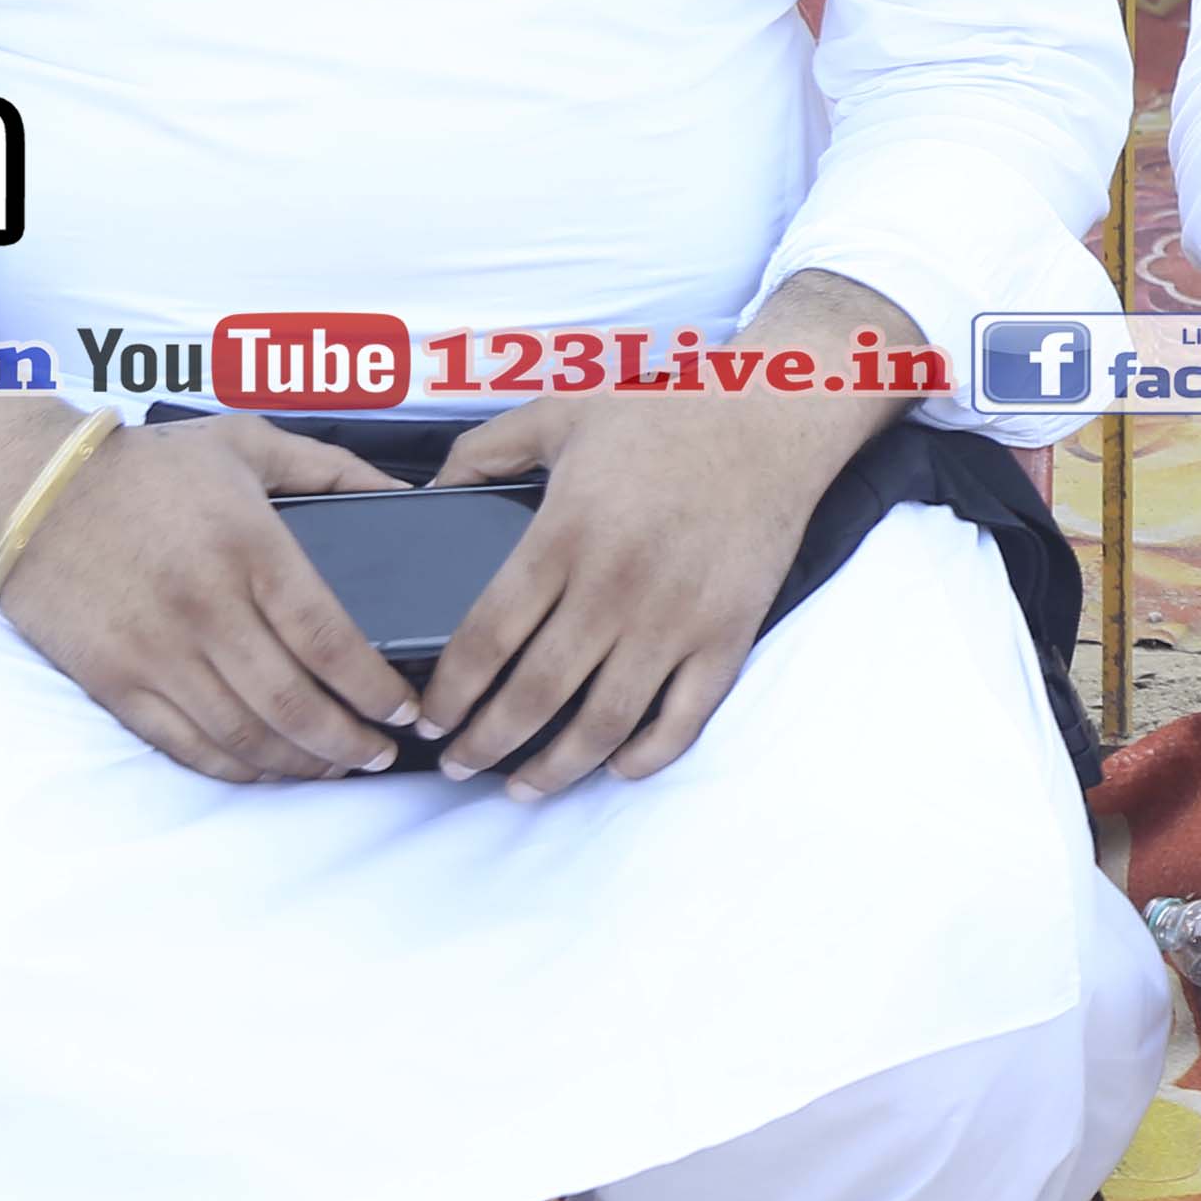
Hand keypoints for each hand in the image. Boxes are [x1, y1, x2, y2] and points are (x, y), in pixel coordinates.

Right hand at [0, 410, 429, 781]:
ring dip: (298, 763)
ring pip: (242, 735)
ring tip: (336, 768)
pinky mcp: (113, 681)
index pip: (329, 641)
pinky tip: (268, 768)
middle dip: (349, 742)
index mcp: (249, 549)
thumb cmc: (148, 465)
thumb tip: (404, 498)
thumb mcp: (248, 444)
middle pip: (292, 702)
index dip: (375, 690)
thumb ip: (332, 470)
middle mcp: (205, 608)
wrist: (31, 488)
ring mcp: (155, 651)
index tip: (407, 711)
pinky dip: (234, 768)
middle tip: (382, 754)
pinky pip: (184, 745)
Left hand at [418, 369, 864, 795]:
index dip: (449, 693)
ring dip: (555, 769)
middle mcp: (615, 587)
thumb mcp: (557, 413)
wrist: (772, 414)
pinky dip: (646, 756)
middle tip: (455, 764)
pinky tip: (613, 767)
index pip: (486, 639)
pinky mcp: (727, 634)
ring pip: (604, 722)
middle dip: (484, 744)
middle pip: (534, 695)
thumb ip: (483, 451)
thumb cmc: (665, 412)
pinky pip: (684, 719)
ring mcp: (676, 618)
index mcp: (564, 535)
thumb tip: (428, 491)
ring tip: (521, 788)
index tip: (427, 718)